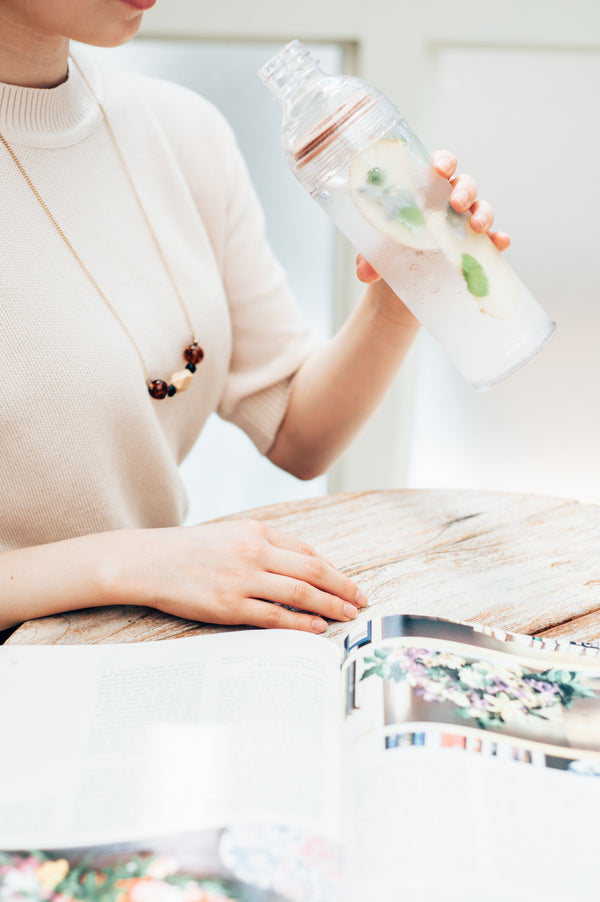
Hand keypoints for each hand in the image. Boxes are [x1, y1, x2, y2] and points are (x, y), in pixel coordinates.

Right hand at [122, 520, 367, 633]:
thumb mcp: (231, 535)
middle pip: (312, 571)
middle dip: (342, 588)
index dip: (333, 570)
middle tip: (362, 601)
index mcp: (257, 532)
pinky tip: (317, 627)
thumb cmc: (190, 550)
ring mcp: (242, 580)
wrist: (149, 561)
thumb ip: (264, 546)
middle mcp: (254, 552)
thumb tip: (301, 567)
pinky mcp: (229, 606)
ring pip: (300, 594)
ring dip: (330, 606)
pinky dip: (301, 623)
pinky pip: (275, 616)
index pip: (306, 552)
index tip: (349, 584)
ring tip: (348, 615)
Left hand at [356, 148, 509, 283]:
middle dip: (464, 189)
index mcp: (422, 195)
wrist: (395, 296)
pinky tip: (500, 242)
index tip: (439, 168)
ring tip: (476, 226)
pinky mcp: (474, 252)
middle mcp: (446, 206)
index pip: (437, 168)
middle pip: (464, 185)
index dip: (443, 162)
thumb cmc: (386, 261)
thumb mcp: (374, 257)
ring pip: (481, 209)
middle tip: (456, 203)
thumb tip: (365, 270)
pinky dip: (499, 239)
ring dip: (483, 212)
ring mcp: (463, 228)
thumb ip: (368, 259)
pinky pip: (492, 241)